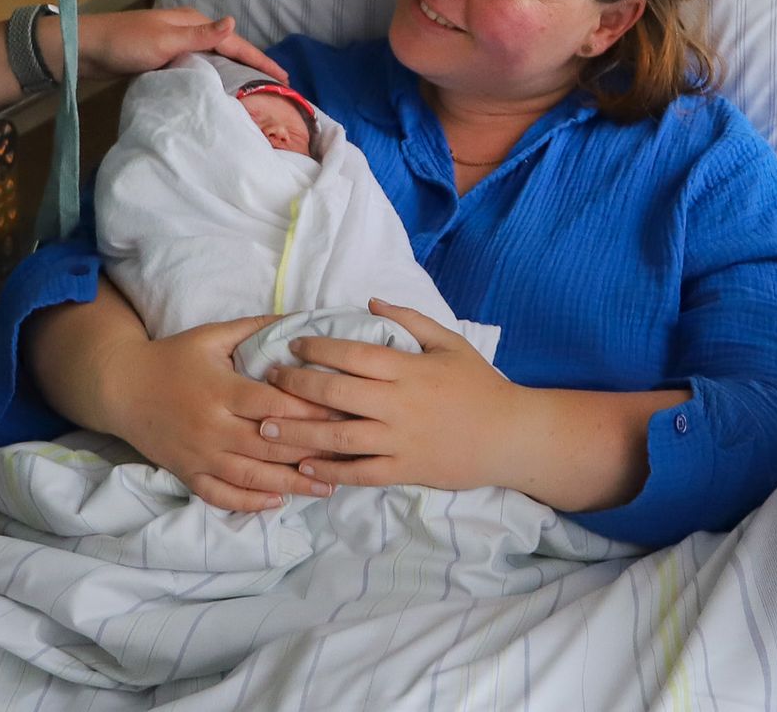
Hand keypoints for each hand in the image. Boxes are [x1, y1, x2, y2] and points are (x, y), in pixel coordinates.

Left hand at [74, 8, 286, 83]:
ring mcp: (177, 44)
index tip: (284, 77)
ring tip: (255, 91)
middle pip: (229, 49)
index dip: (261, 59)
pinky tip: (218, 90)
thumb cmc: (124, 43)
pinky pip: (200, 67)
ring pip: (215, 59)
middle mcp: (188, 30)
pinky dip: (214, 77)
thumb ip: (200, 36)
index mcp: (192, 22)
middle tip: (276, 87)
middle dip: (253, 65)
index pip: (235, 42)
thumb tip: (234, 23)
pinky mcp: (165, 58)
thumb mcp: (164, 41)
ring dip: (235, 72)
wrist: (86, 50)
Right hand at [97, 313, 337, 510]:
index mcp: (222, 391)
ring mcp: (200, 456)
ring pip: (252, 477)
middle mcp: (212, 428)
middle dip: (312, 450)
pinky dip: (251, 503)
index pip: (275, 405)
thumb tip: (300, 319)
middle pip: (269, 445)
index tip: (345, 412)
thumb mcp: (212, 335)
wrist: (122, 388)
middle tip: (350, 452)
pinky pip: (222, 496)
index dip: (311, 410)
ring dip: (292, 484)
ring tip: (328, 486)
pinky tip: (279, 502)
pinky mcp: (188, 474)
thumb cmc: (172, 357)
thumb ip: (256, 327)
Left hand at [256, 300, 526, 492]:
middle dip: (296, 387)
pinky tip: (303, 468)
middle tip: (268, 381)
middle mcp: (399, 405)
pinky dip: (329, 472)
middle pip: (336, 395)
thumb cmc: (478, 384)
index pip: (352, 355)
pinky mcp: (404, 470)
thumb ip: (410, 320)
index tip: (292, 345)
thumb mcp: (449, 342)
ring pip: (339, 438)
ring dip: (299, 434)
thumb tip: (371, 302)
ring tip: (267, 428)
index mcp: (408, 370)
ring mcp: (400, 441)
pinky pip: (359, 474)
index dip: (317, 349)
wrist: (509, 435)